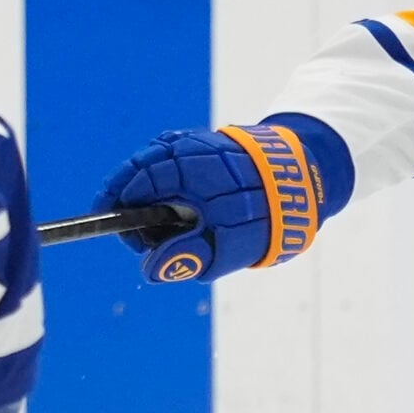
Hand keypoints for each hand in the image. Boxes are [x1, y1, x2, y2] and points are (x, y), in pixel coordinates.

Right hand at [98, 119, 344, 283]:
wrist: (301, 183)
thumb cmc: (263, 217)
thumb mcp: (225, 246)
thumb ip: (186, 257)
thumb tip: (149, 269)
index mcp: (187, 169)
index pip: (134, 182)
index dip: (117, 206)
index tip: (112, 226)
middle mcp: (187, 148)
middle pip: (138, 168)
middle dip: (125, 196)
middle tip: (131, 232)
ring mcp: (195, 143)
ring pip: (153, 162)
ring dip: (144, 188)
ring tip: (153, 225)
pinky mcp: (204, 145)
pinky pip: (171, 159)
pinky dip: (163, 180)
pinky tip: (170, 204)